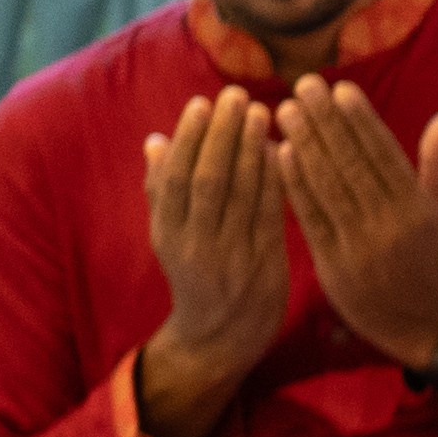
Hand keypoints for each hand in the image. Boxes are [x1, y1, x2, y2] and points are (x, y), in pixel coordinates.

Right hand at [139, 92, 292, 436]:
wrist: (220, 340)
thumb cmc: (196, 275)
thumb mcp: (169, 236)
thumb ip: (163, 191)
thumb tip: (155, 141)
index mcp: (167, 234)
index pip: (175, 178)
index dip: (189, 138)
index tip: (202, 103)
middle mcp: (196, 245)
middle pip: (208, 180)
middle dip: (222, 135)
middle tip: (235, 96)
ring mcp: (232, 258)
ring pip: (242, 195)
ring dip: (252, 150)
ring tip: (261, 112)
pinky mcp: (265, 266)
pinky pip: (270, 215)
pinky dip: (275, 181)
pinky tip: (282, 150)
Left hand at [279, 84, 437, 373]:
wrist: (419, 322)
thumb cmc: (434, 257)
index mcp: (418, 209)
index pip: (384, 154)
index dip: (360, 120)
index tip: (340, 89)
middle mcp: (388, 224)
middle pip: (351, 163)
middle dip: (325, 121)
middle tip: (303, 86)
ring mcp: (358, 244)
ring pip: (326, 185)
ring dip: (303, 144)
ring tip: (284, 110)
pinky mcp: (332, 262)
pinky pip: (309, 215)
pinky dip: (294, 183)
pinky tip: (280, 152)